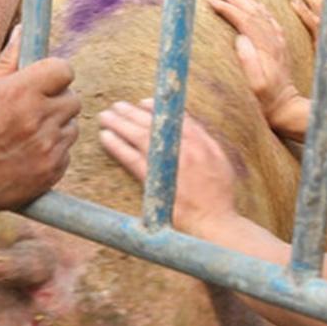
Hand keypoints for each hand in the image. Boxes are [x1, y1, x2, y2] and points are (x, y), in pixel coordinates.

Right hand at [0, 29, 79, 212]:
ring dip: (56, 127)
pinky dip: (53, 152)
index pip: (64, 70)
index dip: (55, 73)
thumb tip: (21, 33)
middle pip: (73, 98)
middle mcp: (40, 118)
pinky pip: (66, 153)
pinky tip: (27, 154)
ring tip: (27, 134)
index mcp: (21, 92)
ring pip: (71, 127)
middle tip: (33, 109)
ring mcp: (48, 147)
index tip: (44, 80)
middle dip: (57, 100)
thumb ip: (6, 61)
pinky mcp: (52, 172)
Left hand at [96, 100, 240, 239]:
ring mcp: (170, 163)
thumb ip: (206, 144)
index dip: (158, 109)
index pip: (177, 117)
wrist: (215, 222)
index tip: (143, 103)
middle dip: (133, 113)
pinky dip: (117, 145)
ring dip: (120, 123)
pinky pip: (131, 158)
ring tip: (106, 116)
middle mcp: (187, 148)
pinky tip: (106, 137)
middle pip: (155, 123)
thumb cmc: (219, 197)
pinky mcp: (155, 180)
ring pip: (140, 136)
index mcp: (203, 143)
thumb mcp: (221, 163)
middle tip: (117, 106)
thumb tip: (191, 130)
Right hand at [208, 0, 303, 133]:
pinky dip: (259, 9)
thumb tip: (240, 38)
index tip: (212, 1)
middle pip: (253, 11)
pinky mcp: (280, 45)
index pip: (245, 20)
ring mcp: (278, 42)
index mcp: (265, 47)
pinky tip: (254, 4)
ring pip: (262, 12)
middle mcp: (273, 40)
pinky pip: (270, 20)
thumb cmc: (267, 100)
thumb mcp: (255, 85)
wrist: (287, 107)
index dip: (228, 8)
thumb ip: (248, 61)